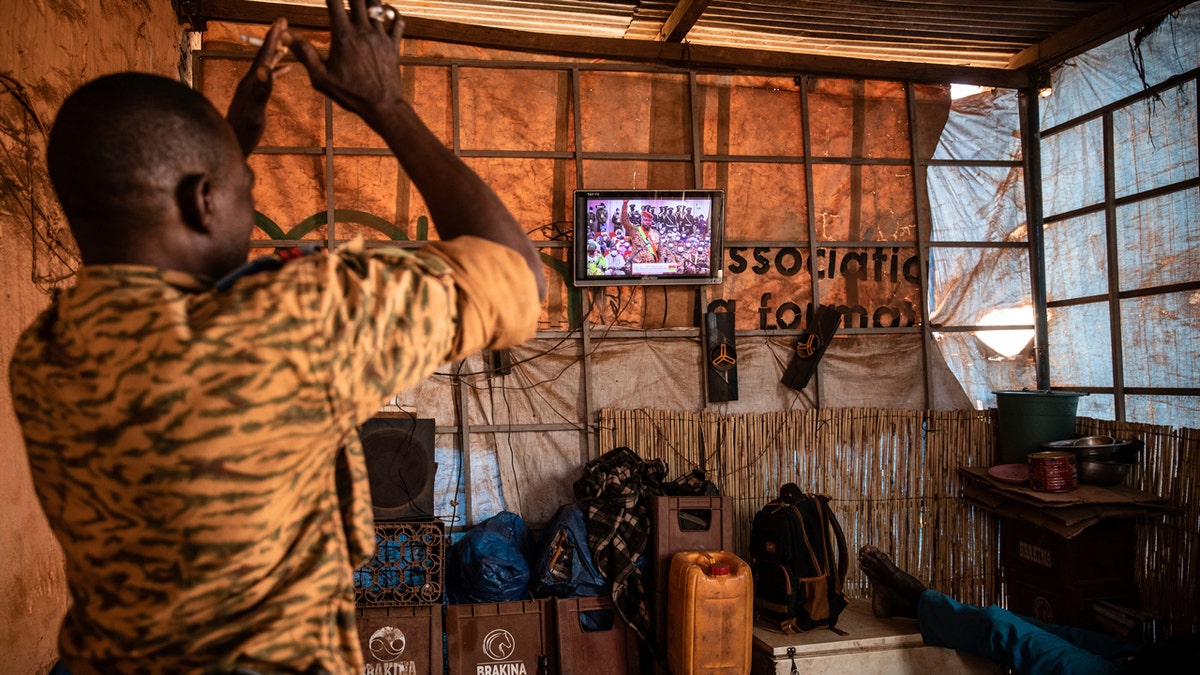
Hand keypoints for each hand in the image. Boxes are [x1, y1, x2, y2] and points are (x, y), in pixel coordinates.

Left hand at [226, 18, 290, 155]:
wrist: (232, 143)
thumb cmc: (244, 130)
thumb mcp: (254, 110)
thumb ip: (260, 90)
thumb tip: (264, 69)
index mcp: (252, 81)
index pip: (264, 55)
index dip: (273, 37)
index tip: (281, 21)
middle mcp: (251, 81)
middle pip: (264, 55)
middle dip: (274, 38)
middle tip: (283, 23)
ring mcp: (252, 87)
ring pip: (267, 64)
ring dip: (277, 52)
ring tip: (287, 42)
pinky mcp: (255, 95)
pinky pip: (268, 77)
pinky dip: (278, 70)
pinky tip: (286, 69)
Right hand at [286, 0, 404, 128]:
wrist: (382, 106)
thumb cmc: (350, 94)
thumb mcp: (321, 77)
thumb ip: (304, 53)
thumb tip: (285, 35)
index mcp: (344, 37)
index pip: (335, 1)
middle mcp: (363, 31)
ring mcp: (381, 36)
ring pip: (378, 5)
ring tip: (360, 2)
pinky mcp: (394, 44)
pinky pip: (397, 21)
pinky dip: (392, 12)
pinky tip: (386, 11)